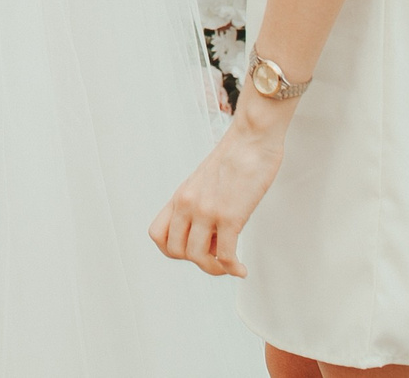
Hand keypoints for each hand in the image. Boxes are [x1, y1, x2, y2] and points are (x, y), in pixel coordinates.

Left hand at [150, 102, 288, 277]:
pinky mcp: (230, 216)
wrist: (252, 138)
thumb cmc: (235, 159)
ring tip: (230, 266)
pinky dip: (233, 268)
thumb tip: (210, 234)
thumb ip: (200, 203)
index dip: (173, 249)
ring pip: (196, 257)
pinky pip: (225, 255)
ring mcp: (207, 211)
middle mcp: (187, 204)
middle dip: (195, 260)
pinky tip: (242, 269)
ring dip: (214, 269)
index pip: (157, 234)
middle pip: (174, 250)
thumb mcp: (205, 181)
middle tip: (216, 256)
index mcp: (180, 196)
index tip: (195, 248)